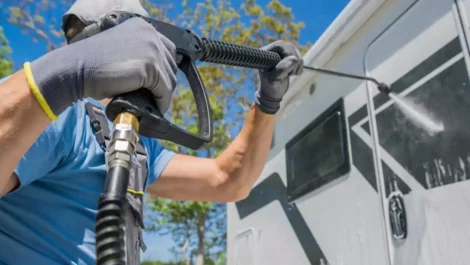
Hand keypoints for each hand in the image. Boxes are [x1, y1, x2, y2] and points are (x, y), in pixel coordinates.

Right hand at [26, 17, 176, 118]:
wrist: (75, 69)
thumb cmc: (93, 64)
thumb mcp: (122, 51)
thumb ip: (140, 55)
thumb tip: (159, 76)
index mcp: (143, 27)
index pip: (168, 50)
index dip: (164, 69)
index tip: (158, 84)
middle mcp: (150, 34)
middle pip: (171, 65)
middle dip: (164, 82)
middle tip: (154, 96)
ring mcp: (152, 49)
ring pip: (169, 79)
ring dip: (162, 93)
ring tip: (152, 103)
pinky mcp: (149, 67)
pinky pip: (164, 90)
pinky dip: (161, 102)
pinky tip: (155, 108)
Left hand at [255, 40, 302, 113]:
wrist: (273, 93)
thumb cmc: (271, 87)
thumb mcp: (274, 79)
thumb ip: (282, 68)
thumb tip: (294, 59)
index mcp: (266, 52)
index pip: (281, 45)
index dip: (288, 55)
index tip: (288, 69)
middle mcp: (272, 50)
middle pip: (290, 47)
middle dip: (294, 60)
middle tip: (291, 73)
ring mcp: (280, 53)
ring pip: (295, 52)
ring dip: (298, 64)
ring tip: (291, 74)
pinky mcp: (287, 58)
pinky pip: (298, 56)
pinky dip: (299, 65)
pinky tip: (294, 73)